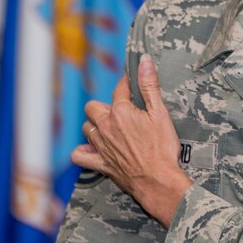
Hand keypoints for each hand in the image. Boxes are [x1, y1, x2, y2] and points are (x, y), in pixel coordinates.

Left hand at [71, 55, 191, 226]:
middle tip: (122, 111)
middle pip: (93, 107)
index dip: (127, 85)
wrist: (158, 181)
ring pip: (86, 127)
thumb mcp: (161, 113)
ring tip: (110, 128)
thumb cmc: (162, 149)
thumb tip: (144, 61)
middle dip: (105, 105)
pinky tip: (92, 147)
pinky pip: (79, 154)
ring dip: (95, 125)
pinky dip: (83, 150)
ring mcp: (101, 146)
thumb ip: (149, 86)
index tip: (132, 85)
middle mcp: (106, 127)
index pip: (119, 89)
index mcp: (121, 112)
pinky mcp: (100, 163)